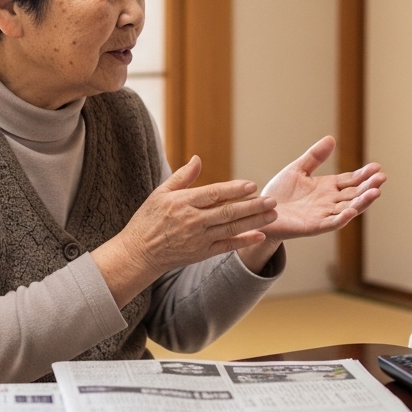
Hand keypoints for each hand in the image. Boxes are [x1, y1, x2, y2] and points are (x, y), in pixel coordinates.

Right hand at [93, 156, 276, 306]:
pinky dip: (244, 241)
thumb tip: (198, 159)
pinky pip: (227, 246)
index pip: (213, 194)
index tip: (252, 185)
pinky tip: (260, 235)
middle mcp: (193, 221)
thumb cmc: (148, 220)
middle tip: (272, 200)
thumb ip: (182, 177)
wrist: (139, 252)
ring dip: (254, 221)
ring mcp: (199, 238)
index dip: (234, 190)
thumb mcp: (160, 194)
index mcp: (183, 203)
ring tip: (273, 215)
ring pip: (231, 228)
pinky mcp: (202, 252)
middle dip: (253, 206)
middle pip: (228, 211)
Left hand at [259, 136, 385, 238]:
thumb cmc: (279, 192)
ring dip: (362, 201)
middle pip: (354, 194)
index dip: (364, 174)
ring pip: (348, 208)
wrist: (260, 212)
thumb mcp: (298, 169)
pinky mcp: (313, 226)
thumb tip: (331, 138)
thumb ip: (315, 156)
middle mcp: (329, 202)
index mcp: (328, 188)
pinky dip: (342, 218)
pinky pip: (331, 223)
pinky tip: (351, 211)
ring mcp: (323, 215)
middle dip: (368, 186)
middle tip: (382, 177)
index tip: (377, 167)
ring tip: (375, 192)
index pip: (351, 180)